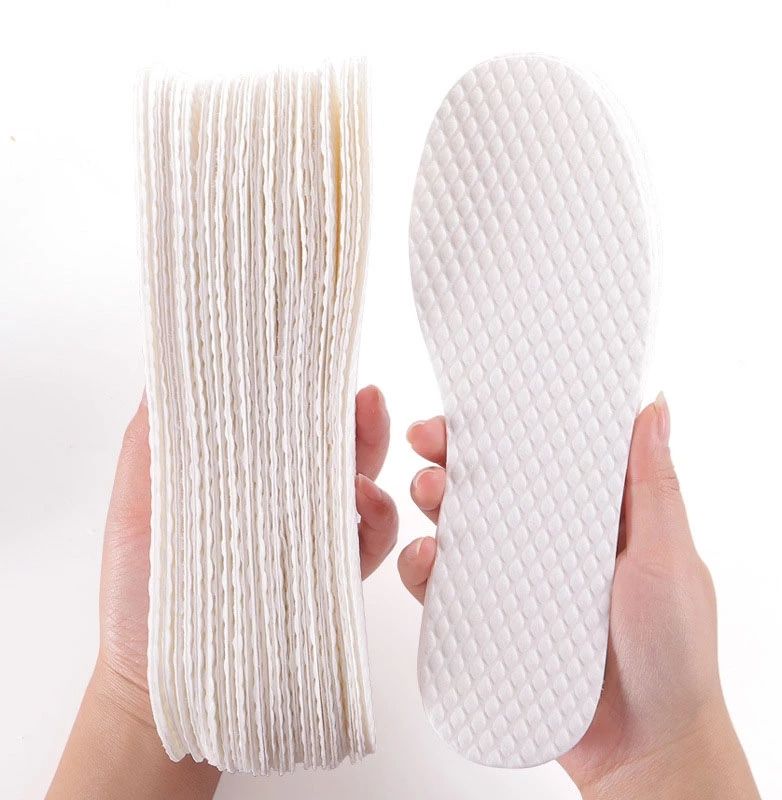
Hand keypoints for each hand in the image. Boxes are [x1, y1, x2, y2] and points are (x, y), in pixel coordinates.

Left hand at [48, 385, 396, 799]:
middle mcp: (284, 502)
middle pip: (333, 448)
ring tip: (367, 441)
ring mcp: (310, 540)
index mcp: (243, 476)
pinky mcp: (330, 580)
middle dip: (356, 417)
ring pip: (360, 486)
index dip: (307, 392)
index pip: (286, 422)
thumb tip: (163, 374)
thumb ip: (150, 442)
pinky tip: (368, 504)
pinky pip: (371, 542)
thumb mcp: (136, 504)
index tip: (319, 365)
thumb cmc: (140, 590)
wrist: (156, 678)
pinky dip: (380, 520)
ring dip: (374, 458)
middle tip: (365, 398)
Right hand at [398, 396, 759, 798]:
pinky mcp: (490, 620)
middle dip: (453, 457)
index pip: (541, 456)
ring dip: (432, 501)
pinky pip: (445, 587)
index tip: (471, 407)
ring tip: (426, 493)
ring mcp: (516, 581)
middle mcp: (548, 542)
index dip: (506, 427)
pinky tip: (422, 557)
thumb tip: (654, 406)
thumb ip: (654, 486)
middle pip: (489, 485)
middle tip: (429, 443)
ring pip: (460, 528)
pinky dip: (423, 567)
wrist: (644, 749)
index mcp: (591, 516)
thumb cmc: (673, 652)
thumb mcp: (668, 557)